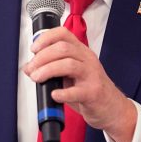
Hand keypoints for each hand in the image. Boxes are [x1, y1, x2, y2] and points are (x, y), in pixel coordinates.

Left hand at [23, 27, 135, 141]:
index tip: (34, 49)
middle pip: (63, 49)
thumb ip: (50, 68)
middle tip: (32, 68)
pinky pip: (77, 91)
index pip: (63, 34)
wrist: (112, 107)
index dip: (46, 38)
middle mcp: (87, 59)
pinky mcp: (93, 92)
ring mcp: (92, 75)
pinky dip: (63, 93)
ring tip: (37, 78)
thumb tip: (28, 67)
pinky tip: (54, 94)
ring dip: (48, 70)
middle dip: (42, 57)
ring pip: (69, 65)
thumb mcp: (70, 74)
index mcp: (80, 51)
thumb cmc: (90, 88)